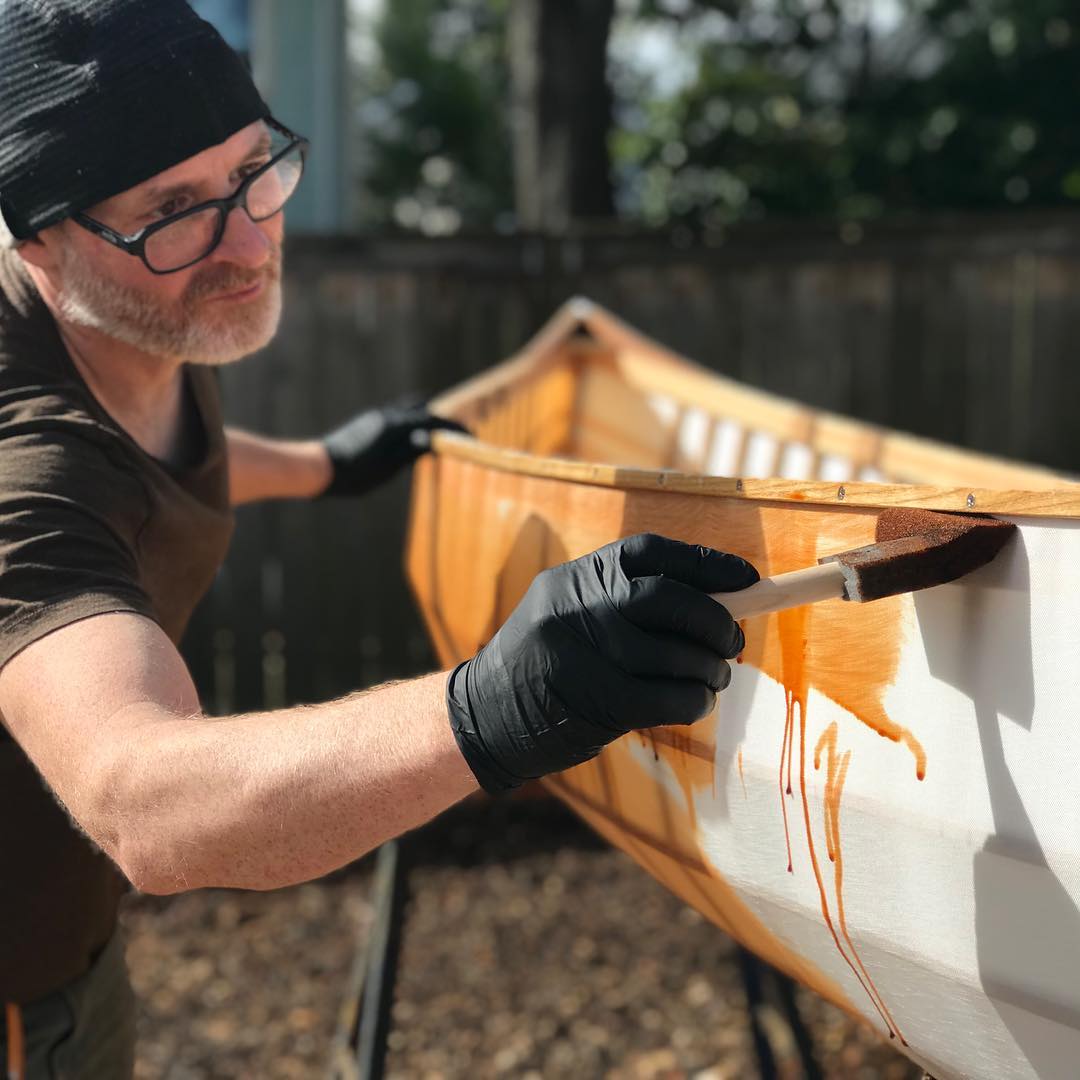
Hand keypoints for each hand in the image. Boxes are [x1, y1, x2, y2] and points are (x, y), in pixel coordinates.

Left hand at [320, 403, 467, 496]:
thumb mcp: (388, 468)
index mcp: (395, 426)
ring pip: (408, 410)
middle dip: (442, 420)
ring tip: (436, 435)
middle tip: (457, 434)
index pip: (433, 420)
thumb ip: (411, 451)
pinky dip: (411, 423)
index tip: (471, 436)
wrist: (319, 468)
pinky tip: (410, 439)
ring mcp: (376, 418)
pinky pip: (397, 417)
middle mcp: (387, 416)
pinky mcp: (367, 424)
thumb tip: (433, 438)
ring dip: (425, 419)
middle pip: (423, 409)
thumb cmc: (354, 474)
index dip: (454, 428)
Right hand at [447, 533, 758, 792]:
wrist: (483, 716)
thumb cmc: (545, 662)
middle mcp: (576, 606)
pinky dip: (694, 700)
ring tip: (715, 677)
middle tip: (731, 640)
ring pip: (673, 653)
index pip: (651, 553)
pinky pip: (666, 697)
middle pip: (668, 599)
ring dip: (709, 668)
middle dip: (715, 620)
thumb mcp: (569, 611)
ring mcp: (583, 653)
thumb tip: (717, 601)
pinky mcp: (593, 701)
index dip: (707, 563)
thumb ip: (625, 601)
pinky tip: (697, 702)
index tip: (746, 580)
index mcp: (574, 577)